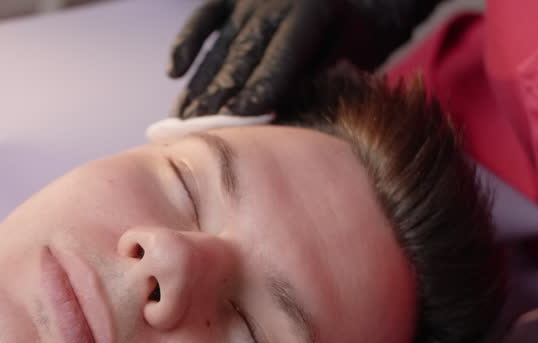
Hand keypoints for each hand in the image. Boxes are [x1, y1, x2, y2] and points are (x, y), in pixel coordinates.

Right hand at [167, 0, 441, 117]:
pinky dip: (187, 44)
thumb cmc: (360, 39)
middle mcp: (275, 2)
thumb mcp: (353, 59)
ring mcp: (249, 0)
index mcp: (312, 12)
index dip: (259, 88)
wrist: (362, 0)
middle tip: (197, 134)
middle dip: (220, 98)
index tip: (238, 117)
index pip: (280, 57)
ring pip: (220, 48)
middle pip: (242, 57)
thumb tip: (276, 116)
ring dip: (200, 87)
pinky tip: (175, 73)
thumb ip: (317, 81)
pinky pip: (204, 19)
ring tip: (181, 123)